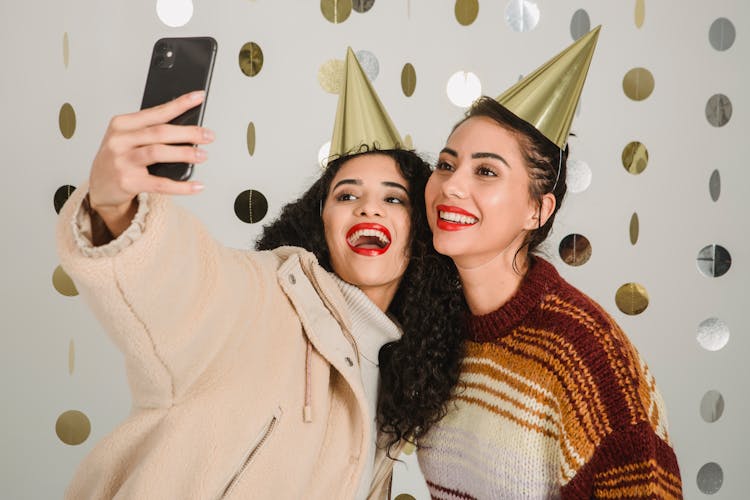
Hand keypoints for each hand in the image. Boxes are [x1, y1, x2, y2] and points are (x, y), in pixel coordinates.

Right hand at [88, 91, 214, 234]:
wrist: (99, 188)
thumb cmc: (118, 160)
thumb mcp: (127, 139)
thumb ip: (150, 131)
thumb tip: (188, 128)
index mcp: (122, 124)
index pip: (156, 111)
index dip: (180, 104)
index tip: (198, 97)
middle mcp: (119, 140)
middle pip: (160, 132)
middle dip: (188, 133)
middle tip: (208, 135)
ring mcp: (122, 161)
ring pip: (158, 152)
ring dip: (185, 154)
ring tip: (202, 155)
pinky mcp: (128, 181)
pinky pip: (160, 183)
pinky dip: (181, 186)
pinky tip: (196, 185)